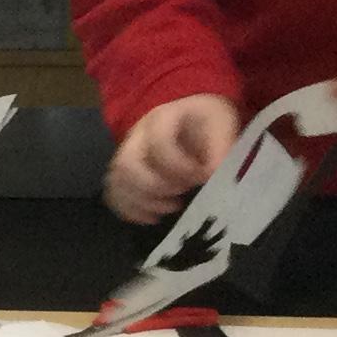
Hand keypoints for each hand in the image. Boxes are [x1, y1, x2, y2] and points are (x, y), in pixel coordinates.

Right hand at [104, 92, 240, 223]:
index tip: (201, 177)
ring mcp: (124, 156)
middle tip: (181, 194)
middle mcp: (135, 136)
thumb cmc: (206, 122)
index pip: (157, 143)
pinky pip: (114, 196)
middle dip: (155, 187)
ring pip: (117, 184)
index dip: (179, 165)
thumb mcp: (221, 124)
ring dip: (144, 202)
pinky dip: (132, 211)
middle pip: (126, 166)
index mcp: (161, 118)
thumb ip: (219, 148)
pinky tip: (154, 217)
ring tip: (173, 206)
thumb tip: (212, 175)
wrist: (191, 120)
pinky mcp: (122, 175)